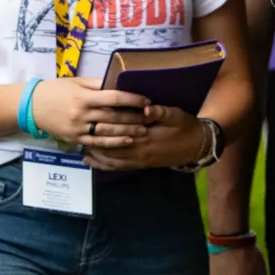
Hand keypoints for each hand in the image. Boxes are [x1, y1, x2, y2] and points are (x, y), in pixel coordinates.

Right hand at [28, 77, 150, 145]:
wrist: (31, 106)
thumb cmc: (54, 90)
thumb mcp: (75, 82)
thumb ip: (96, 83)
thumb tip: (118, 83)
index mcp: (83, 96)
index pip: (113, 97)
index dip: (132, 99)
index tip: (146, 100)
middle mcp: (82, 113)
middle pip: (113, 116)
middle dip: (134, 117)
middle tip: (150, 117)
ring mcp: (78, 128)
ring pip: (108, 131)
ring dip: (128, 131)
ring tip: (144, 130)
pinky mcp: (75, 138)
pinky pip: (98, 142)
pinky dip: (114, 142)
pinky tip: (127, 141)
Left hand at [82, 105, 205, 171]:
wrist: (196, 146)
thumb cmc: (185, 127)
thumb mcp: (175, 115)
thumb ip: (159, 112)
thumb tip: (145, 107)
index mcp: (146, 137)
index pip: (119, 134)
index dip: (103, 129)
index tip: (89, 120)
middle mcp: (139, 152)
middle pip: (111, 148)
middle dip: (94, 142)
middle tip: (77, 134)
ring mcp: (139, 160)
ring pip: (112, 160)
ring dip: (95, 155)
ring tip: (79, 148)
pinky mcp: (141, 165)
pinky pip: (119, 167)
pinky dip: (104, 165)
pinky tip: (92, 162)